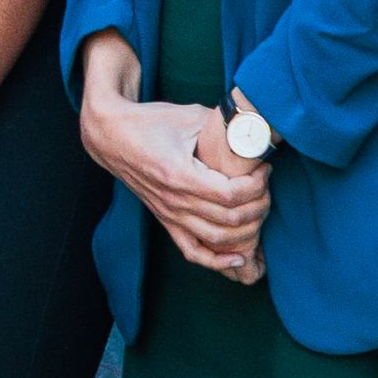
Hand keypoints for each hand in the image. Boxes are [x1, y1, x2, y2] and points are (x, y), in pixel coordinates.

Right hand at [81, 71, 267, 281]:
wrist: (112, 136)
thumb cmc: (150, 122)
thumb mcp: (188, 117)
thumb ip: (221, 127)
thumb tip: (253, 132)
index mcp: (180, 174)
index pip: (230, 195)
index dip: (255, 186)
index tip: (263, 169)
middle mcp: (174, 200)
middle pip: (230, 219)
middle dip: (258, 205)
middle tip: (266, 187)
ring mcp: (169, 214)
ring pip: (218, 239)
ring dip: (247, 230)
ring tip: (258, 208)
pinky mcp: (166, 220)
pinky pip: (194, 252)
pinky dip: (218, 260)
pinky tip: (240, 255)